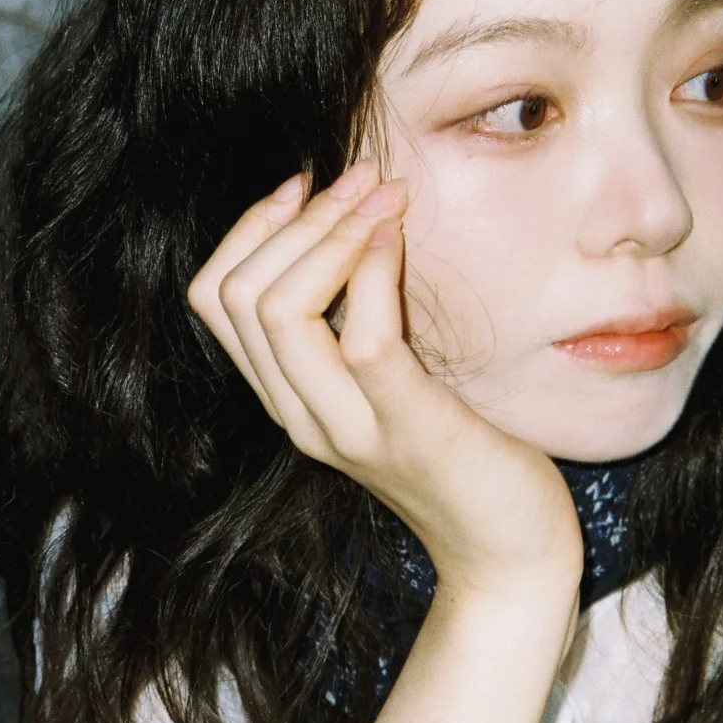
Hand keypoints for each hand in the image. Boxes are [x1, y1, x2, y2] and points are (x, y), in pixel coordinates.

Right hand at [187, 160, 582, 599]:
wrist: (509, 546)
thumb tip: (357, 213)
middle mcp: (300, 416)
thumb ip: (359, 314)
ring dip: (331, 232)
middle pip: (238, 295)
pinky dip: (374, 270)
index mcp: (287, 398)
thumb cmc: (461, 446)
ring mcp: (347, 429)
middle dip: (297, 216)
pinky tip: (401, 237)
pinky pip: (363, 338)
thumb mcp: (392, 374)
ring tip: (383, 195)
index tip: (307, 183)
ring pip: (280, 311)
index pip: (213, 297)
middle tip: (362, 176)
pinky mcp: (407, 430)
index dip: (249, 227)